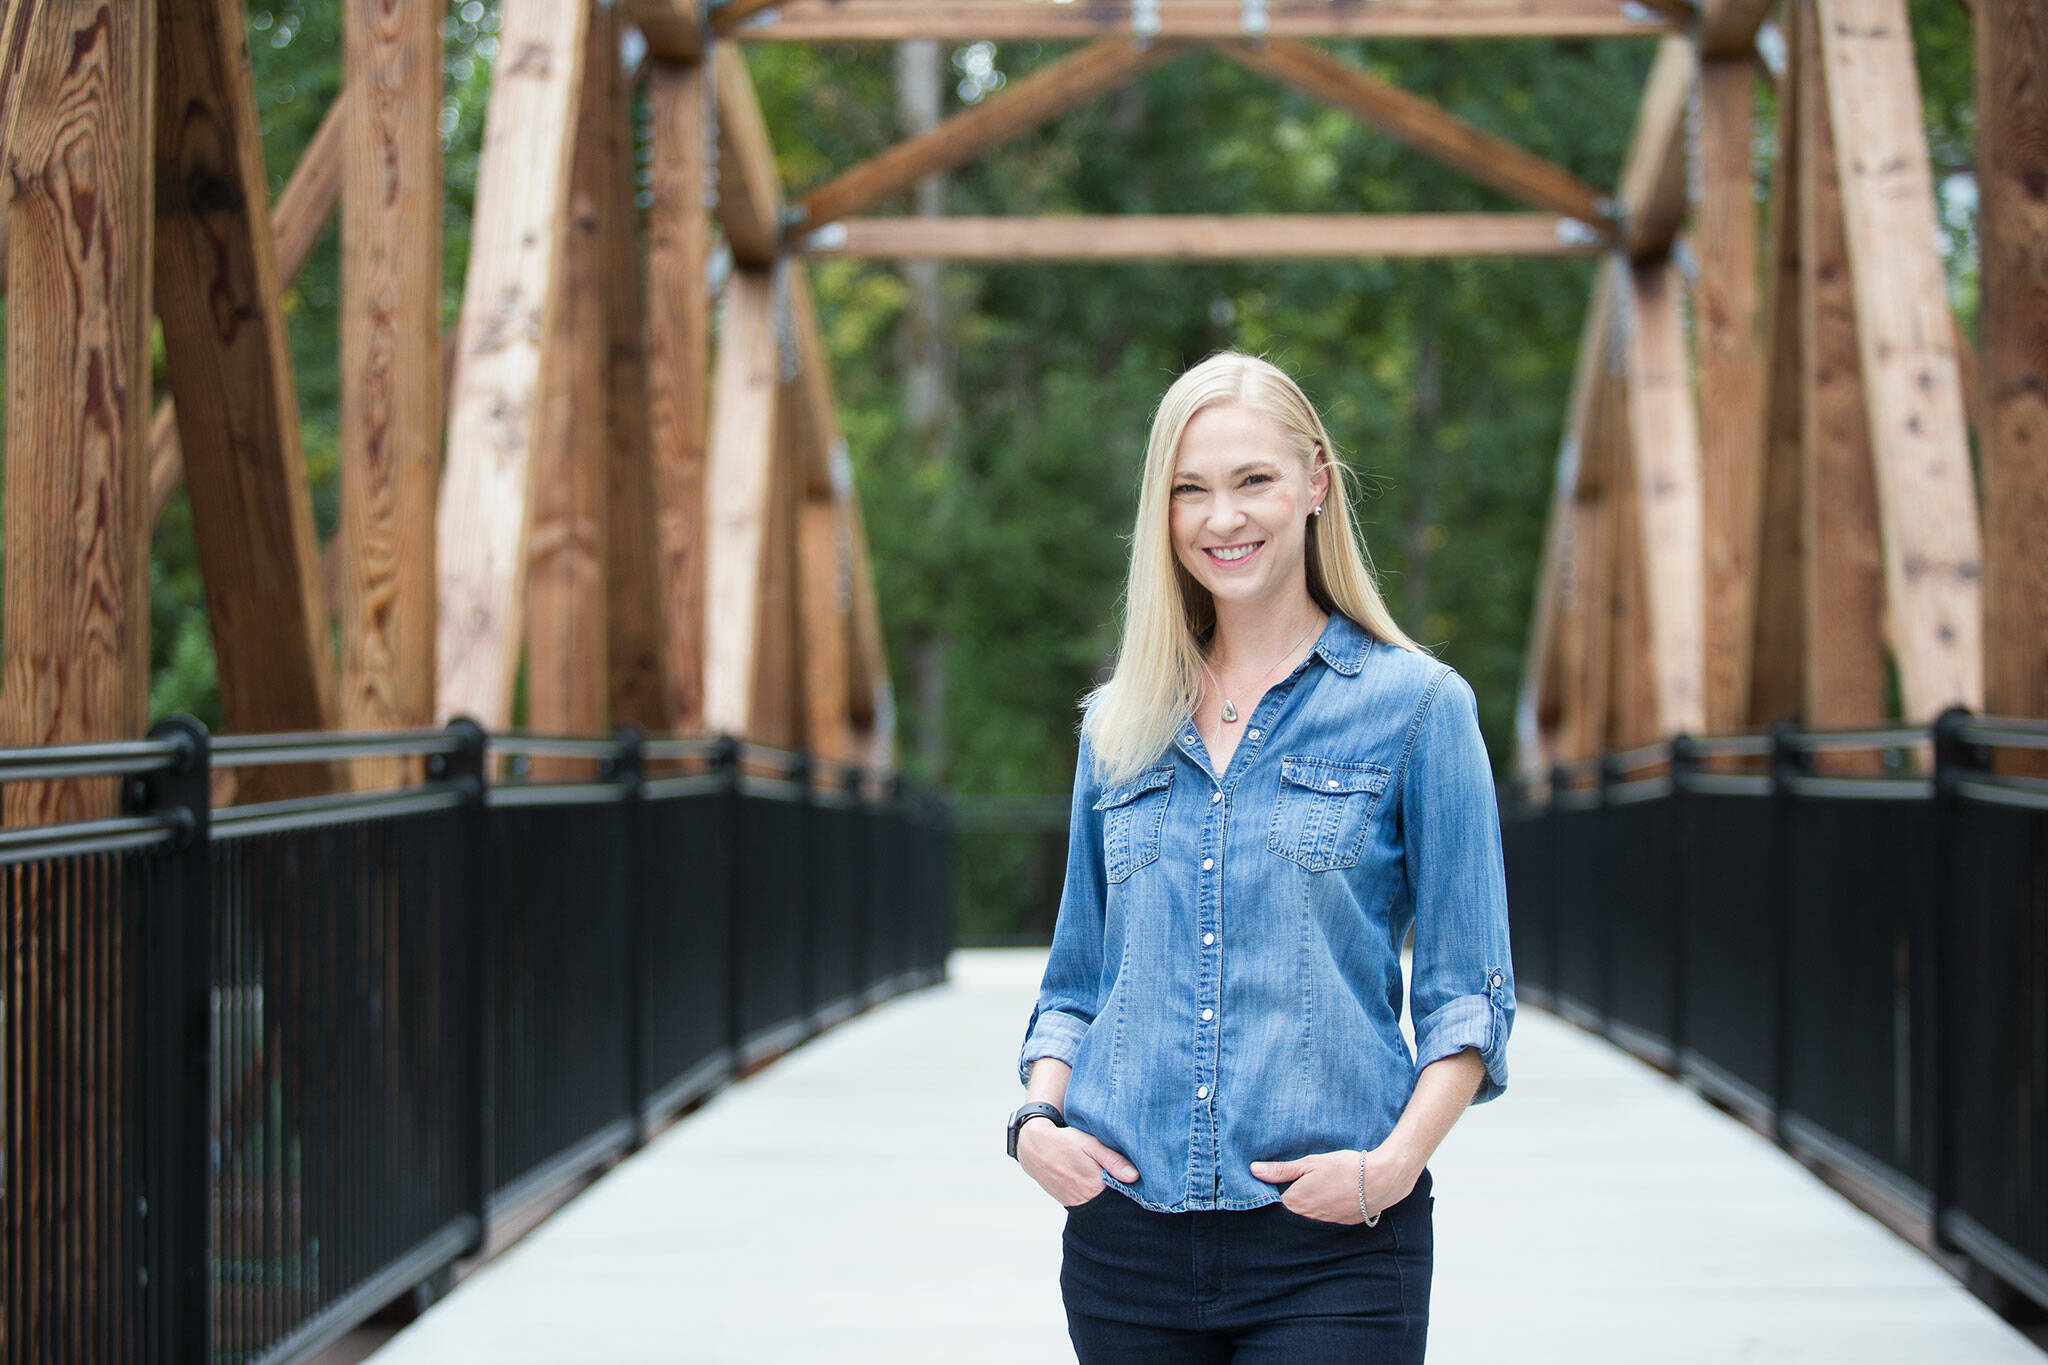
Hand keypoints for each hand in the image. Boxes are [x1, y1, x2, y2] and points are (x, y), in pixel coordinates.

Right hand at [1017, 1119, 1138, 1207]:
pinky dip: (1092, 1196)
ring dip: (1105, 1195)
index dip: (1130, 1187)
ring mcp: (1075, 1202)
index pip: (1122, 1194)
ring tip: (1103, 1177)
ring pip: (1099, 1203)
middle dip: (1118, 1192)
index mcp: (1095, 1185)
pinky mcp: (1067, 1202)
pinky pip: (1086, 1203)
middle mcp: (1086, 1199)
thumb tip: (1134, 1177)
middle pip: (1111, 1202)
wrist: (1033, 1147)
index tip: (1136, 1179)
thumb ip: (1113, 1161)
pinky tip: (1091, 1182)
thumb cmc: (1064, 1141)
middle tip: (1121, 1177)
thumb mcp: (1090, 1144)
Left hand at [1250, 1142, 1418, 1223]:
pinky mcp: (1341, 1224)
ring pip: (1308, 1216)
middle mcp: (1308, 1218)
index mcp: (1296, 1202)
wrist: (1381, 1180)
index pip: (1274, 1202)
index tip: (1274, 1182)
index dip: (1273, 1192)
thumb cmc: (1345, 1167)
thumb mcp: (1310, 1163)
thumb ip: (1281, 1170)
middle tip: (1299, 1183)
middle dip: (1290, 1200)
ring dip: (1308, 1206)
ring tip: (1317, 1189)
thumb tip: (1254, 1170)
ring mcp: (1325, 1223)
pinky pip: (1325, 1219)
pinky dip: (1325, 1209)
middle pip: (1291, 1212)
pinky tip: (1332, 1196)